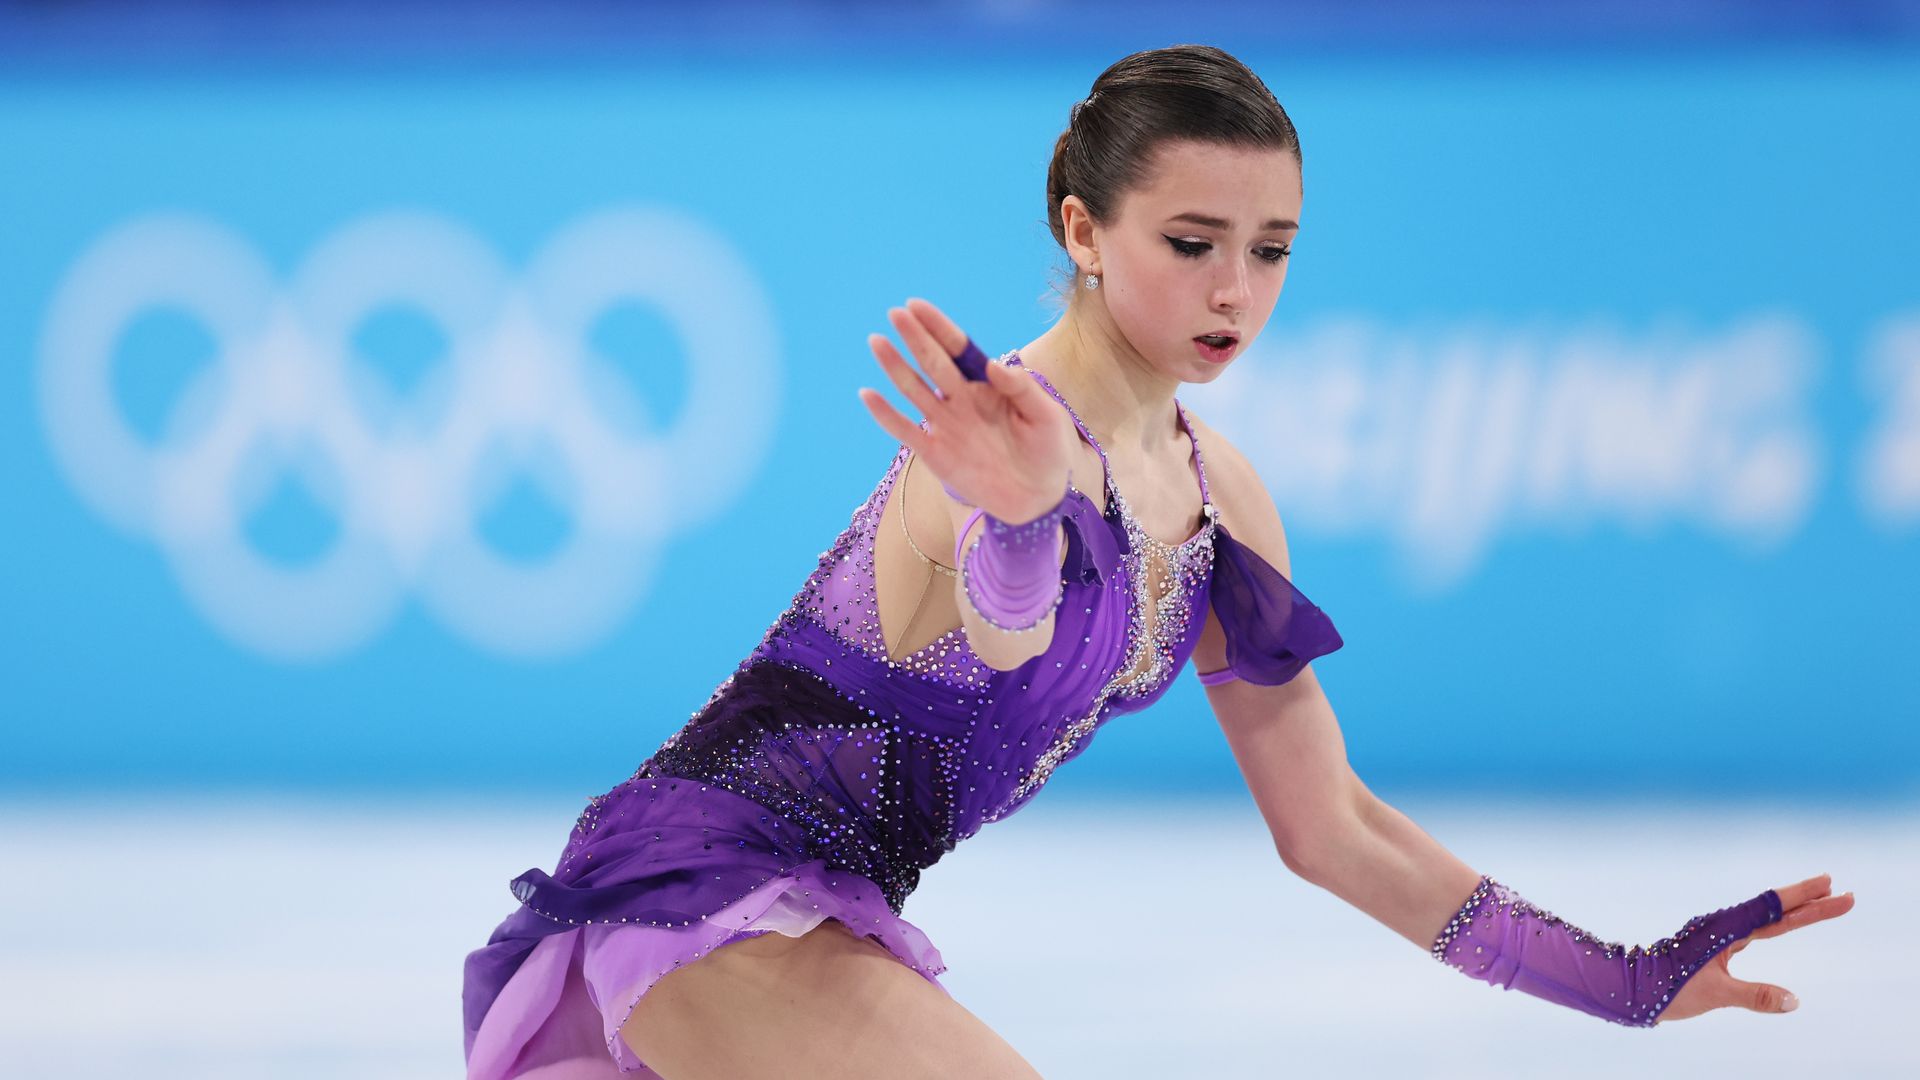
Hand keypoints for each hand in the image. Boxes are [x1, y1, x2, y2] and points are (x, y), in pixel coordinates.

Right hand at [857, 297, 1075, 523]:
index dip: (938, 328)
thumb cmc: (1047, 450)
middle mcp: (961, 399)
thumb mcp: (1046, 415)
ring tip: (877, 341)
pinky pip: (905, 431)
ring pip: (914, 390)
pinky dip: (885, 414)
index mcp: (987, 385)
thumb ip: (1021, 388)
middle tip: (896, 314)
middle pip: (933, 363)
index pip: (958, 349)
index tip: (917, 306)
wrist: (1038, 498)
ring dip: (895, 366)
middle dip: (915, 338)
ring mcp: (946, 425)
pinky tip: (867, 394)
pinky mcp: (935, 454)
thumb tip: (992, 364)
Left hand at [1654, 872, 1854, 1022]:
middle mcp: (1724, 926)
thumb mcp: (1715, 994)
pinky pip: (1753, 928)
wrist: (1631, 987)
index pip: (1774, 911)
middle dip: (1810, 902)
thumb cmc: (1668, 989)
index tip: (1832, 888)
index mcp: (1726, 930)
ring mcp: (1718, 933)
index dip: (1805, 900)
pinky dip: (1775, 921)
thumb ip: (1755, 996)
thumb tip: (1794, 1001)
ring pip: (1765, 917)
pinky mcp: (1714, 943)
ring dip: (1794, 909)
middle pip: (1775, 910)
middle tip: (1844, 894)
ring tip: (1823, 901)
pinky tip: (1780, 923)